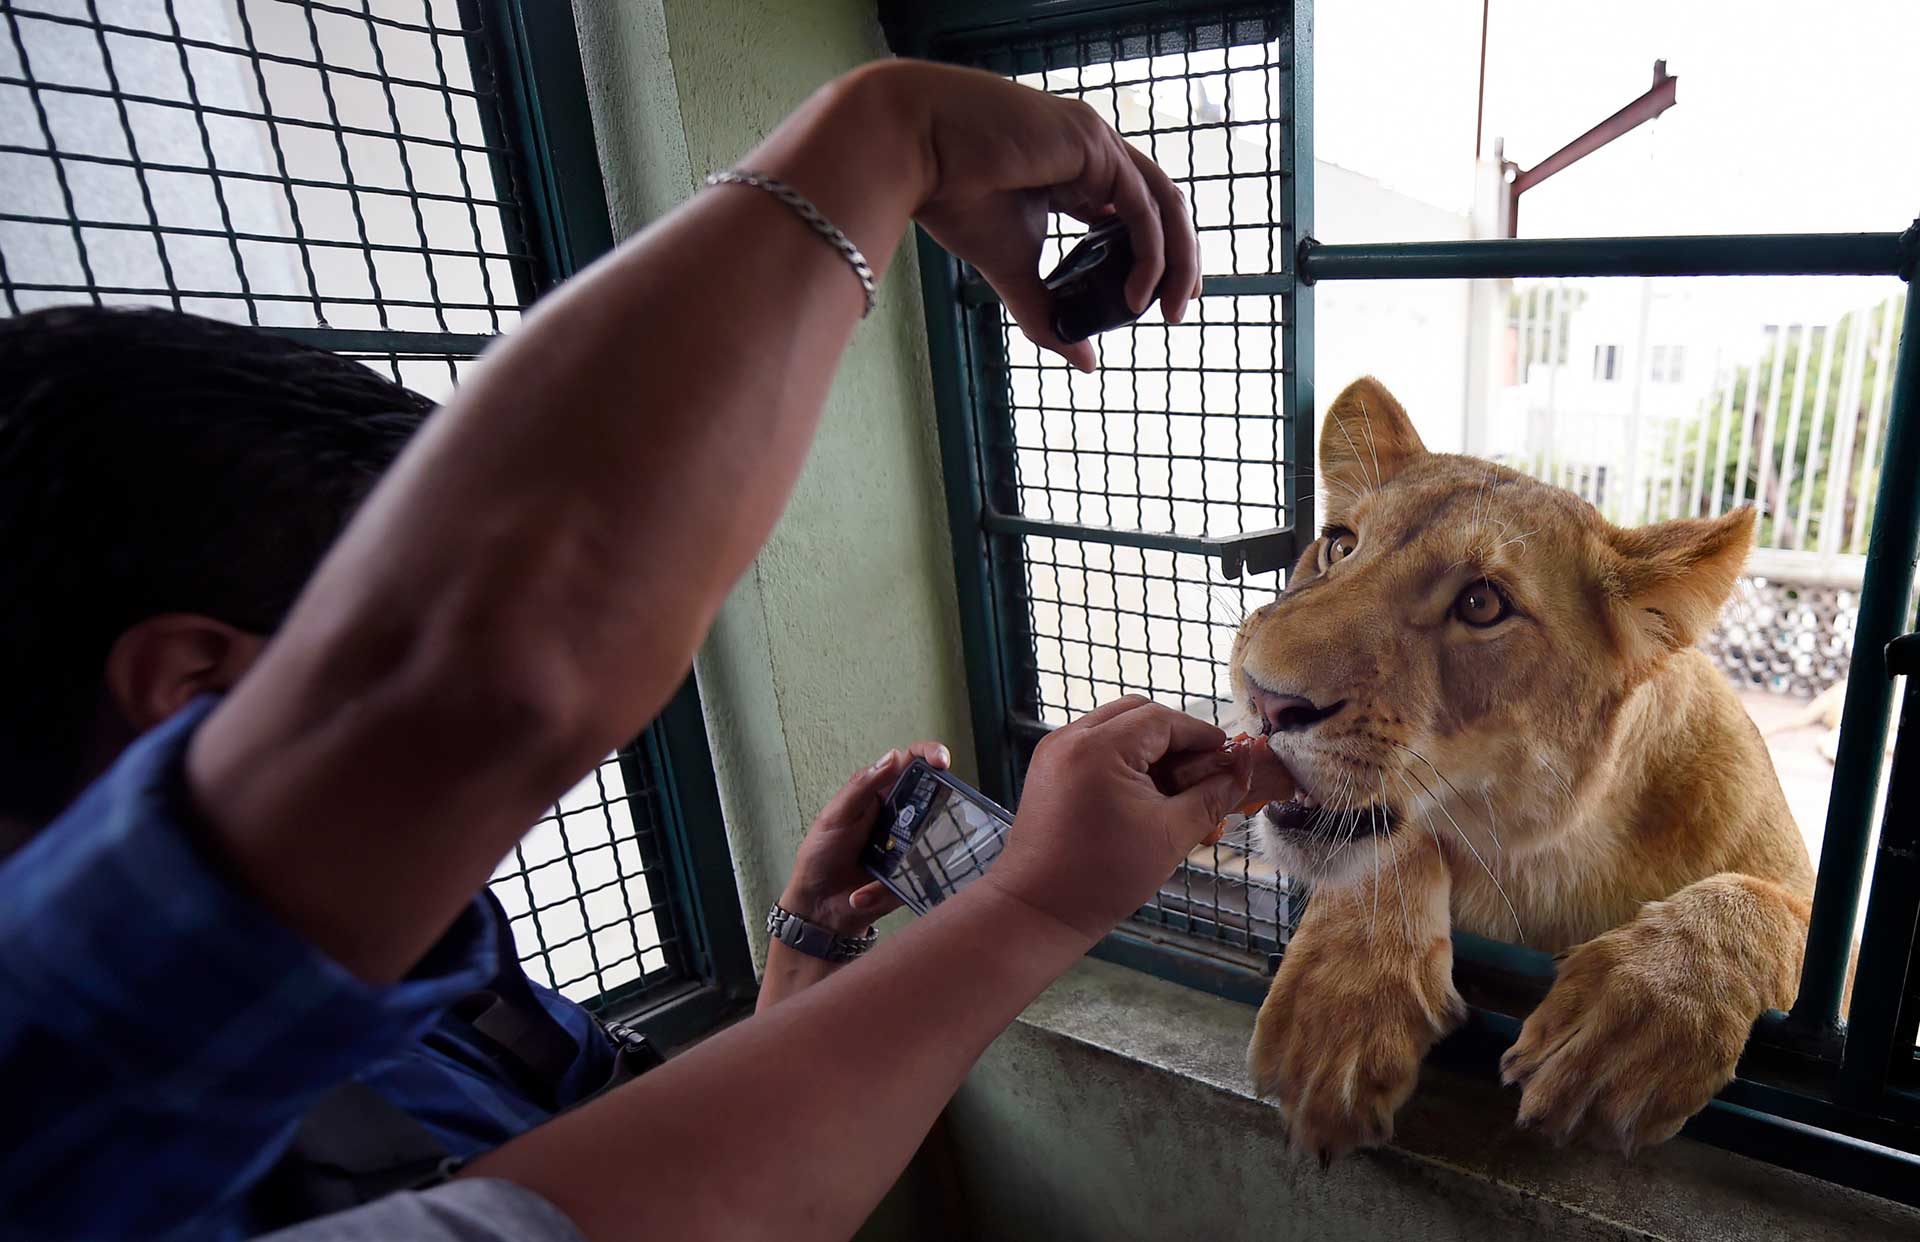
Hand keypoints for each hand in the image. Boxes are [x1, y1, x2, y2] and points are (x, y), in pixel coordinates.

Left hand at [780, 740, 951, 936]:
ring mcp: (911, 845)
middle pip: (935, 798)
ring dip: (912, 854)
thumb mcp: (835, 816)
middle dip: (940, 806)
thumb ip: (862, 786)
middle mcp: (902, 816)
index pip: (911, 763)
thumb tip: (893, 756)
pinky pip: (917, 876)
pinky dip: (886, 887)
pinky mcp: (913, 875)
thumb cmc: (821, 855)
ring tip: (876, 869)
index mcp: (881, 794)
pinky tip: (861, 895)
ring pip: (936, 838)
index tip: (941, 761)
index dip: (930, 754)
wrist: (818, 905)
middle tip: (918, 825)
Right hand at [858, 61, 1201, 371]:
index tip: (1155, 302)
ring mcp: (1097, 143)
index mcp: (1078, 173)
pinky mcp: (1093, 144)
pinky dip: (1151, 253)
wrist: (916, 151)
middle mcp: (1094, 152)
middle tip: (1180, 310)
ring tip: (1173, 308)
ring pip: (1164, 203)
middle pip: (1161, 207)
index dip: (1155, 256)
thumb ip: (1048, 314)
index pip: (1136, 213)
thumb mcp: (1011, 270)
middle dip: (1180, 260)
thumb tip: (1085, 364)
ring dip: (1178, 259)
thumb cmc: (952, 197)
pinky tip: (1137, 293)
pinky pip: (1142, 206)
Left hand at [985, 696, 1250, 942]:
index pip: (1163, 719)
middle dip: (1177, 740)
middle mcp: (1071, 738)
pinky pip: (1096, 749)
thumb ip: (1213, 796)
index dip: (1202, 736)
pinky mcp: (1049, 770)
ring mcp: (1054, 752)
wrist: (1038, 909)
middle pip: (1139, 715)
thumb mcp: (1172, 834)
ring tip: (1179, 792)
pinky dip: (1125, 762)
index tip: (1229, 758)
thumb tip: (1245, 768)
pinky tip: (1148, 798)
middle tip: (1204, 774)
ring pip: (1117, 729)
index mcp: (1099, 747)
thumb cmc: (1104, 877)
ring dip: (1152, 751)